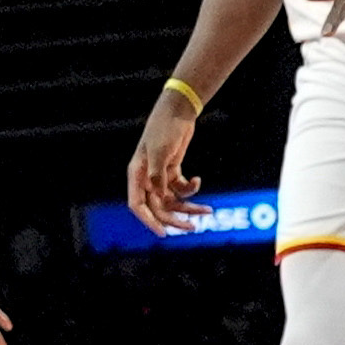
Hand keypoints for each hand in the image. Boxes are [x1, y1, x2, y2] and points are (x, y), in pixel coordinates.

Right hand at [125, 89, 208, 235]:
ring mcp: (160, 175)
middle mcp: (146, 177)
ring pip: (172, 201)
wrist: (178, 111)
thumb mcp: (161, 151)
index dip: (148, 221)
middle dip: (175, 218)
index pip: (137, 205)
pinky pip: (181, 189)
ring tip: (207, 211)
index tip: (164, 233)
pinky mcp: (172, 171)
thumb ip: (158, 174)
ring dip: (188, 207)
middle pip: (158, 208)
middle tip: (192, 227)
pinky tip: (198, 180)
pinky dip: (191, 189)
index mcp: (137, 173)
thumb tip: (159, 195)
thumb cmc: (164, 128)